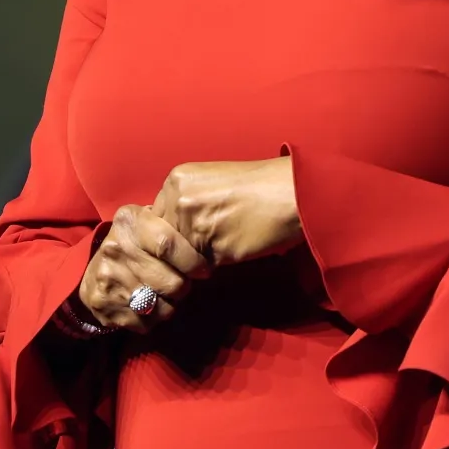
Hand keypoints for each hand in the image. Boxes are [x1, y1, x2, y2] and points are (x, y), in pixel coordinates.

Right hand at [75, 204, 210, 330]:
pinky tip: (146, 305)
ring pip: (161, 307)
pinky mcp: (104, 305)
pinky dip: (152, 319)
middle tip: (180, 283)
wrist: (91, 272)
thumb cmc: (133, 245)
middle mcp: (115, 249)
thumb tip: (205, 240)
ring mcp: (108, 279)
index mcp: (130, 223)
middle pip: (171, 283)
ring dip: (169, 304)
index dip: (192, 262)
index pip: (168, 244)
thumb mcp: (148, 223)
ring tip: (161, 294)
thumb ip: (174, 226)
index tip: (202, 270)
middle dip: (183, 287)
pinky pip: (146, 323)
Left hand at [150, 156, 302, 265]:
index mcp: (176, 181)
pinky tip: (234, 247)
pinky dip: (216, 265)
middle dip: (180, 250)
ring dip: (197, 260)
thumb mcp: (211, 182)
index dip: (171, 233)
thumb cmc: (260, 186)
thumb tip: (170, 231)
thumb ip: (186, 202)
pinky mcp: (213, 249)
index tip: (186, 236)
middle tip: (205, 244)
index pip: (155, 220)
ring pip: (182, 257)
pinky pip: (204, 267)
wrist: (293, 192)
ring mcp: (194, 226)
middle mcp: (179, 201)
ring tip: (224, 242)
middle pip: (164, 240)